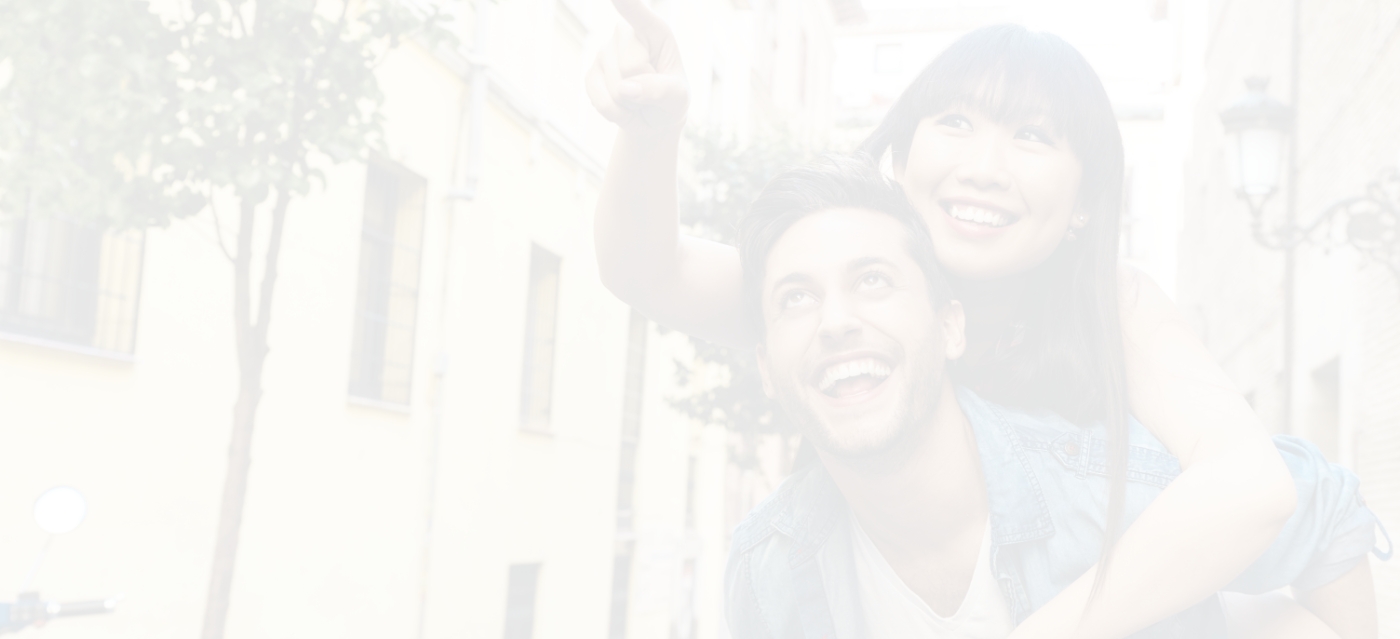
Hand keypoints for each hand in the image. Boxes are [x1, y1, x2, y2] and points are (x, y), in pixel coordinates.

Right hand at [585, 0, 687, 134]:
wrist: (653, 120)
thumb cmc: (671, 100)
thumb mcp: (677, 97)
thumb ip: (659, 90)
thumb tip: (625, 89)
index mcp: (654, 30)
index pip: (638, 12)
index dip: (626, 2)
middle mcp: (626, 34)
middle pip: (631, 65)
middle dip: (644, 88)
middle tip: (651, 90)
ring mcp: (604, 53)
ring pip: (617, 88)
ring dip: (632, 105)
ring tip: (638, 99)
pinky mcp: (590, 75)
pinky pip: (602, 102)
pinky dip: (617, 114)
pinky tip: (624, 106)